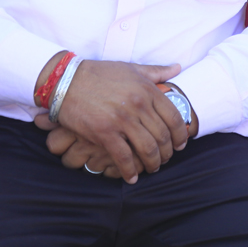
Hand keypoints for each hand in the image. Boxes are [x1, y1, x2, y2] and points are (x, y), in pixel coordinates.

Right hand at [50, 61, 188, 183]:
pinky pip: (124, 157)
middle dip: (167, 152)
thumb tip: (177, 68)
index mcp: (147, 89)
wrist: (66, 80)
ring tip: (152, 168)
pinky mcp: (104, 132)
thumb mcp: (131, 68)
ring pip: (147, 149)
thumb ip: (156, 71)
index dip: (180, 135)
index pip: (173, 117)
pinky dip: (130, 171)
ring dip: (153, 163)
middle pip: (162, 136)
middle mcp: (138, 105)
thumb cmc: (100, 74)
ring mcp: (122, 119)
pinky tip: (132, 178)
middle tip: (166, 159)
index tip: (180, 144)